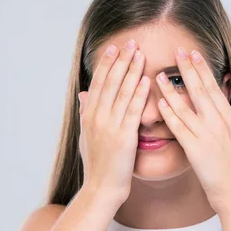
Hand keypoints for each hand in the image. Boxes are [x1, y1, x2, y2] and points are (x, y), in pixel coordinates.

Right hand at [77, 39, 148, 203]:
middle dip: (121, 61)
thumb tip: (83, 94)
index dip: (106, 63)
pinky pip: (132, 111)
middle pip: (109, 82)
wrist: (101, 188)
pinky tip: (146, 80)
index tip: (115, 47)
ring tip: (140, 54)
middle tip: (131, 42)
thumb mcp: (86, 135)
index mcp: (88, 115)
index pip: (98, 83)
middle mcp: (96, 117)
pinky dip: (139, 94)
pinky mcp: (123, 137)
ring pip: (121, 92)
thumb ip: (86, 113)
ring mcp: (109, 126)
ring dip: (131, 71)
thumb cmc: (97, 163)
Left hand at [155, 47, 230, 212]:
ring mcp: (207, 136)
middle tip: (178, 51)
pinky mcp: (195, 150)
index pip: (215, 89)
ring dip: (171, 89)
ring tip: (158, 74)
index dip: (203, 71)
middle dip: (188, 69)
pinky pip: (179, 128)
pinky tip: (159, 102)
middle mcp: (219, 125)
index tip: (194, 55)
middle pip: (201, 91)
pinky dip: (168, 114)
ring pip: (186, 107)